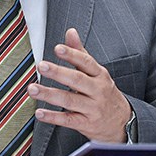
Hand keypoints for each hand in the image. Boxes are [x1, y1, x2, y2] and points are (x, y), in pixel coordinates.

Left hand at [28, 28, 131, 142]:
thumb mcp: (97, 72)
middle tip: (41, 66)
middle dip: (58, 73)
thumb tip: (70, 32)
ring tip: (33, 89)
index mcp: (100, 75)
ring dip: (49, 94)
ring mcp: (93, 108)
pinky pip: (68, 120)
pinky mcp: (86, 124)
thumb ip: (80, 53)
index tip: (58, 48)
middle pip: (77, 80)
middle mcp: (98, 91)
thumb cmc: (104, 93)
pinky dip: (53, 117)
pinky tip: (39, 112)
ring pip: (70, 100)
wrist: (122, 122)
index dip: (72, 54)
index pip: (86, 62)